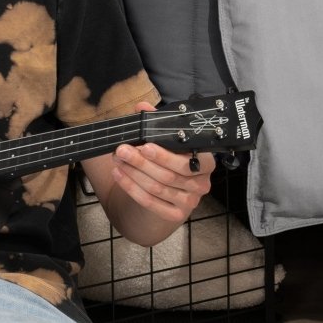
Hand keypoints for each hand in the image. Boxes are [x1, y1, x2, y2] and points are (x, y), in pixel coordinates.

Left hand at [109, 102, 213, 228]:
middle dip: (142, 162)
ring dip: (133, 173)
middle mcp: (201, 184)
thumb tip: (142, 107)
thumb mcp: (167, 140)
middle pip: (169, 175)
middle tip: (122, 150)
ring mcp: (189, 202)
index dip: (165, 155)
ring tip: (117, 160)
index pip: (189, 161)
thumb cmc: (171, 159)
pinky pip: (150, 202)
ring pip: (157, 188)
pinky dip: (132, 188)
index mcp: (204, 162)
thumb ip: (156, 123)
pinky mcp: (175, 215)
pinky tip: (119, 175)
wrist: (170, 190)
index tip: (145, 145)